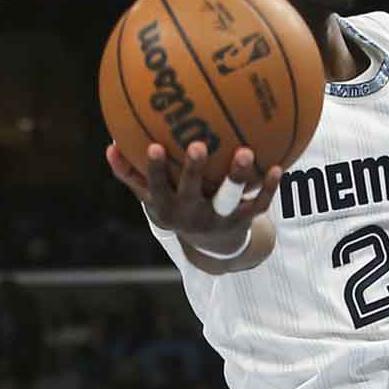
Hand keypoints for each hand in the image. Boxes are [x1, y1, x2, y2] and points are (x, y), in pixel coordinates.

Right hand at [106, 140, 280, 250]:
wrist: (213, 244)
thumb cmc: (177, 207)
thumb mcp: (152, 197)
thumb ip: (130, 173)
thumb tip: (110, 143)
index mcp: (168, 207)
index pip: (156, 188)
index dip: (155, 170)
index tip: (153, 145)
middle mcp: (192, 215)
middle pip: (191, 192)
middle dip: (193, 171)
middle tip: (197, 145)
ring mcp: (219, 218)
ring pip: (228, 198)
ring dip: (236, 176)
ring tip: (245, 151)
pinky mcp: (244, 220)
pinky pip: (258, 204)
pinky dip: (268, 188)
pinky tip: (278, 166)